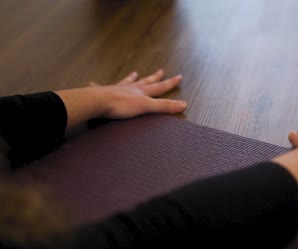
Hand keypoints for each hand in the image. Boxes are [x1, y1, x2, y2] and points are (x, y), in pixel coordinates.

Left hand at [56, 69, 186, 127]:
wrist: (98, 102)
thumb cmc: (122, 106)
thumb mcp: (147, 107)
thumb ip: (165, 106)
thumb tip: (184, 104)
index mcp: (142, 93)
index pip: (160, 87)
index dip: (171, 83)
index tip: (179, 77)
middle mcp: (131, 88)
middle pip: (145, 82)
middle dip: (154, 77)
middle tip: (161, 71)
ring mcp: (117, 89)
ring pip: (127, 82)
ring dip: (132, 78)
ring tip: (134, 73)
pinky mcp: (103, 93)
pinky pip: (101, 88)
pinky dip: (98, 85)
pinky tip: (93, 82)